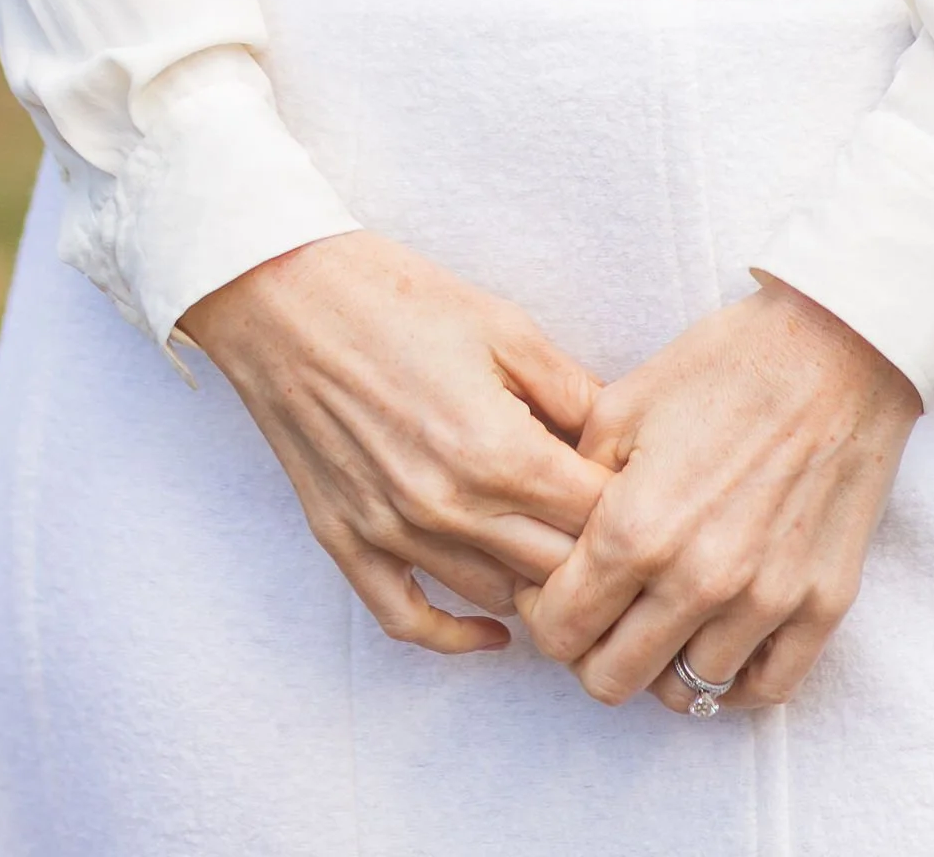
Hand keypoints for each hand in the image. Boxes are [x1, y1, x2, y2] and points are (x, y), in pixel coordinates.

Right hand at [177, 230, 610, 656]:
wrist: (286, 296)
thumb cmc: (398, 299)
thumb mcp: (505, 326)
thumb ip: (571, 391)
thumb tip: (620, 439)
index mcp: (497, 450)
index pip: (595, 521)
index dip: (631, 509)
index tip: (646, 495)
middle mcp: (448, 507)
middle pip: (553, 570)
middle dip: (595, 556)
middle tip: (618, 535)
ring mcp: (392, 532)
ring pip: (493, 598)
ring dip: (533, 587)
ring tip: (564, 563)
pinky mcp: (347, 541)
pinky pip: (407, 619)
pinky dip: (454, 637)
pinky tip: (493, 633)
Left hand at [515, 278, 918, 712]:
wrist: (837, 348)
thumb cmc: (724, 364)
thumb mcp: (622, 407)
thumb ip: (572, 486)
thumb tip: (546, 540)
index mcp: (637, 529)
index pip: (559, 633)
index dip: (544, 615)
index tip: (554, 589)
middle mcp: (699, 580)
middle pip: (613, 681)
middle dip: (591, 650)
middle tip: (602, 609)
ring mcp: (766, 600)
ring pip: (687, 691)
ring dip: (663, 661)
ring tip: (661, 615)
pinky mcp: (822, 605)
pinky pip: (765, 689)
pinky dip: (734, 679)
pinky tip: (718, 638)